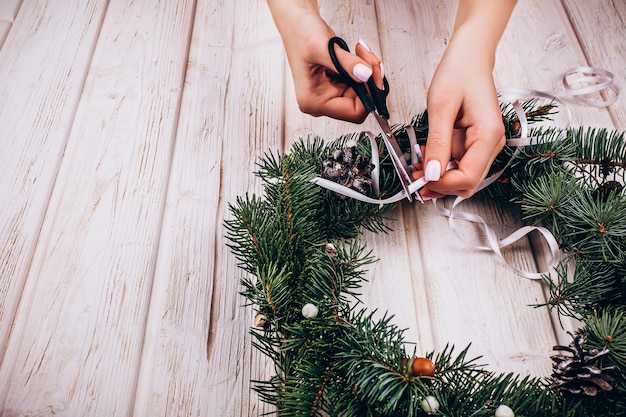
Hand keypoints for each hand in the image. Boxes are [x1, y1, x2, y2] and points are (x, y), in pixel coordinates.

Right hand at [267, 0, 383, 122]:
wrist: (297, 23)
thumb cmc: (300, 34)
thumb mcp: (322, 47)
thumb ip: (345, 64)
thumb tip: (366, 75)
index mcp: (314, 102)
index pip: (353, 113)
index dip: (368, 94)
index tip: (371, 73)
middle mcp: (322, 102)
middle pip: (361, 102)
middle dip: (370, 79)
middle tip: (368, 56)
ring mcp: (330, 94)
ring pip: (363, 91)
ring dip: (369, 70)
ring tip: (361, 50)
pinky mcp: (337, 85)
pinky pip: (360, 82)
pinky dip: (365, 67)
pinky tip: (358, 53)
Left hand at [415, 0, 515, 198]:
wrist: (469, 57)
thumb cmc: (458, 73)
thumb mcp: (441, 107)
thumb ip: (437, 143)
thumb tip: (431, 174)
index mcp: (489, 135)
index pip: (468, 178)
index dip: (443, 184)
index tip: (420, 178)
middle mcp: (492, 144)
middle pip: (467, 183)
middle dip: (440, 184)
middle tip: (414, 176)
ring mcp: (484, 145)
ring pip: (462, 177)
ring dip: (438, 177)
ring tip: (417, 166)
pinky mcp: (474, 143)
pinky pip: (458, 164)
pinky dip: (441, 166)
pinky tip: (426, 157)